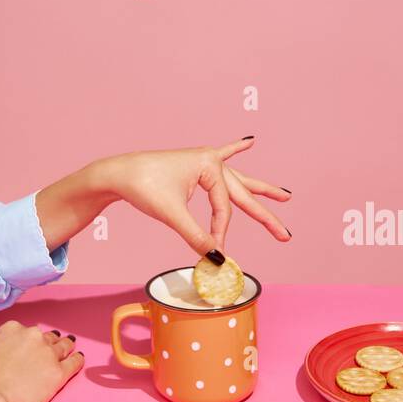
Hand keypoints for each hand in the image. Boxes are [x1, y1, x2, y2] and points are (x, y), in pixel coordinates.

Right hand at [0, 319, 83, 401]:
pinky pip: (74, 363)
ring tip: (71, 346)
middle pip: (47, 337)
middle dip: (50, 342)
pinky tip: (79, 358)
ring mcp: (48, 353)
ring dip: (67, 346)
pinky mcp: (58, 372)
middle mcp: (33, 336)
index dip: (29, 340)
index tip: (30, 346)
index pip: (26, 331)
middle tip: (54, 345)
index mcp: (12, 329)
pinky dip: (78, 360)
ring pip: (63, 346)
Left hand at [92, 138, 291, 257]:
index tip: (214, 249)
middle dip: (264, 215)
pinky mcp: (193, 164)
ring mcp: (202, 161)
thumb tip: (217, 261)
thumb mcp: (171, 215)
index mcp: (209, 165)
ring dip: (259, 189)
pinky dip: (235, 150)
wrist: (117, 173)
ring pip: (237, 180)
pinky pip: (221, 157)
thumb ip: (197, 237)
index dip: (220, 231)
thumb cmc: (142, 186)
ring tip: (284, 195)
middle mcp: (210, 160)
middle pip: (242, 194)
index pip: (224, 207)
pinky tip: (249, 141)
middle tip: (285, 234)